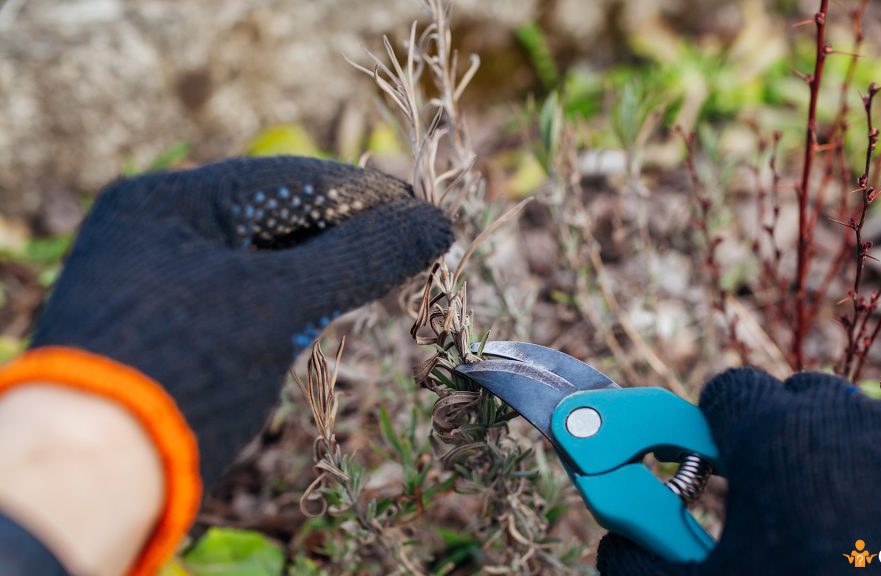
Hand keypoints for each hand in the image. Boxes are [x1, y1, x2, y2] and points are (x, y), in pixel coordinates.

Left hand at [31, 156, 452, 485]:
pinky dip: (292, 296)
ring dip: (323, 265)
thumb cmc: (185, 369)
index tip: (426, 212)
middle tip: (414, 245)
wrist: (92, 472)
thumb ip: (361, 258)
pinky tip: (331, 303)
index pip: (288, 182)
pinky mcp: (170, 322)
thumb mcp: (278, 304)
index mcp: (167, 200)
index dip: (365, 196)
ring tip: (385, 274)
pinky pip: (245, 292)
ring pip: (263, 255)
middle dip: (346, 231)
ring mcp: (160, 276)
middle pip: (275, 215)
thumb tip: (437, 224)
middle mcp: (157, 227)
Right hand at [597, 369, 880, 574]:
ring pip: (863, 427)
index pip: (728, 391)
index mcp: (779, 438)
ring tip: (840, 532)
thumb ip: (639, 563)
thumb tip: (615, 543)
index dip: (711, 428)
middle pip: (798, 400)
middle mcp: (854, 420)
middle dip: (778, 439)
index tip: (711, 465)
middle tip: (774, 503)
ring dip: (839, 462)